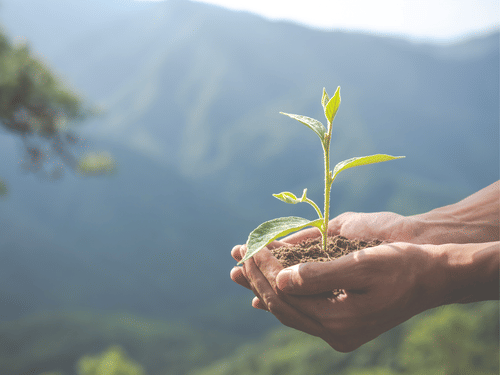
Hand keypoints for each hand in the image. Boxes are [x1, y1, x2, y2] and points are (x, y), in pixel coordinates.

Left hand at [231, 241, 442, 351]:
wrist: (431, 278)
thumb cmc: (401, 264)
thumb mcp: (362, 265)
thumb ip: (320, 274)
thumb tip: (281, 279)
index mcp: (339, 320)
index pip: (286, 295)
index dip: (264, 270)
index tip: (251, 247)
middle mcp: (335, 333)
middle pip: (282, 306)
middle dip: (257, 279)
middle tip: (238, 255)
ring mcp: (338, 333)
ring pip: (289, 311)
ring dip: (264, 288)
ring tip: (241, 271)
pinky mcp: (341, 326)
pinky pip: (302, 314)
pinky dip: (282, 299)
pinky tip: (264, 294)